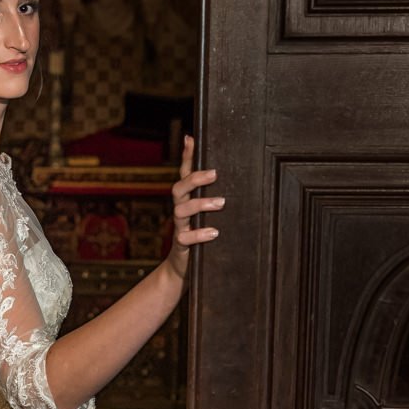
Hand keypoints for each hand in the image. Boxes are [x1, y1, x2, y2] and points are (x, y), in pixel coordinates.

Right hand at [160, 133, 220, 279]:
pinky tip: (214, 232)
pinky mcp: (181, 246)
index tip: (191, 139)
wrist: (182, 269)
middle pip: (178, 188)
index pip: (183, 174)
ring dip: (201, 204)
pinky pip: (185, 238)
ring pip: (181, 210)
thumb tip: (230, 177)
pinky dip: (199, 234)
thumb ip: (214, 198)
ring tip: (221, 203)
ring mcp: (180, 228)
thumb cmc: (200, 237)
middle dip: (195, 179)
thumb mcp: (206, 216)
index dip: (186, 157)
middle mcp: (180, 211)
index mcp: (187, 200)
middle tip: (214, 174)